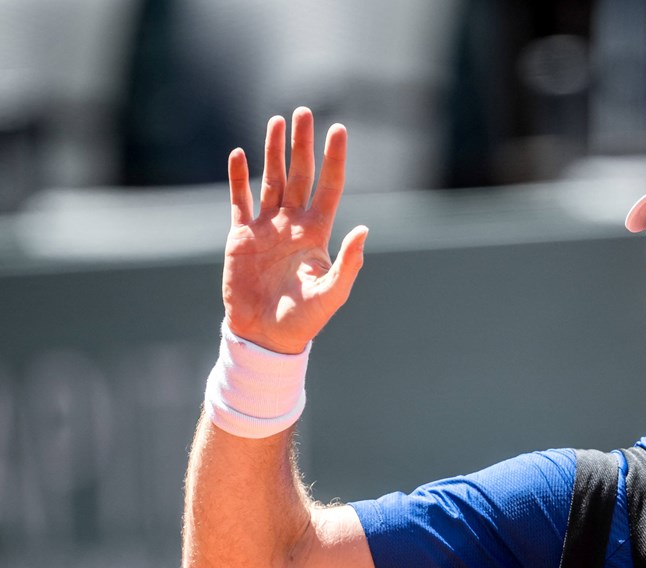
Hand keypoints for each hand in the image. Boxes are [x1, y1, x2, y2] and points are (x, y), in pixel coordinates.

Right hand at [222, 107, 367, 353]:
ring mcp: (266, 227)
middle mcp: (293, 223)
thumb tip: (364, 230)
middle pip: (299, 174)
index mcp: (317, 232)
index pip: (329, 186)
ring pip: (270, 180)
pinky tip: (239, 154)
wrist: (265, 335)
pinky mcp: (240, 236)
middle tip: (304, 111)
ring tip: (276, 121)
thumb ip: (348, 263)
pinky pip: (239, 200)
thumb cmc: (303, 319)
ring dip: (272, 151)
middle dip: (301, 144)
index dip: (334, 158)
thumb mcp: (332, 293)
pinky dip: (237, 178)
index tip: (339, 130)